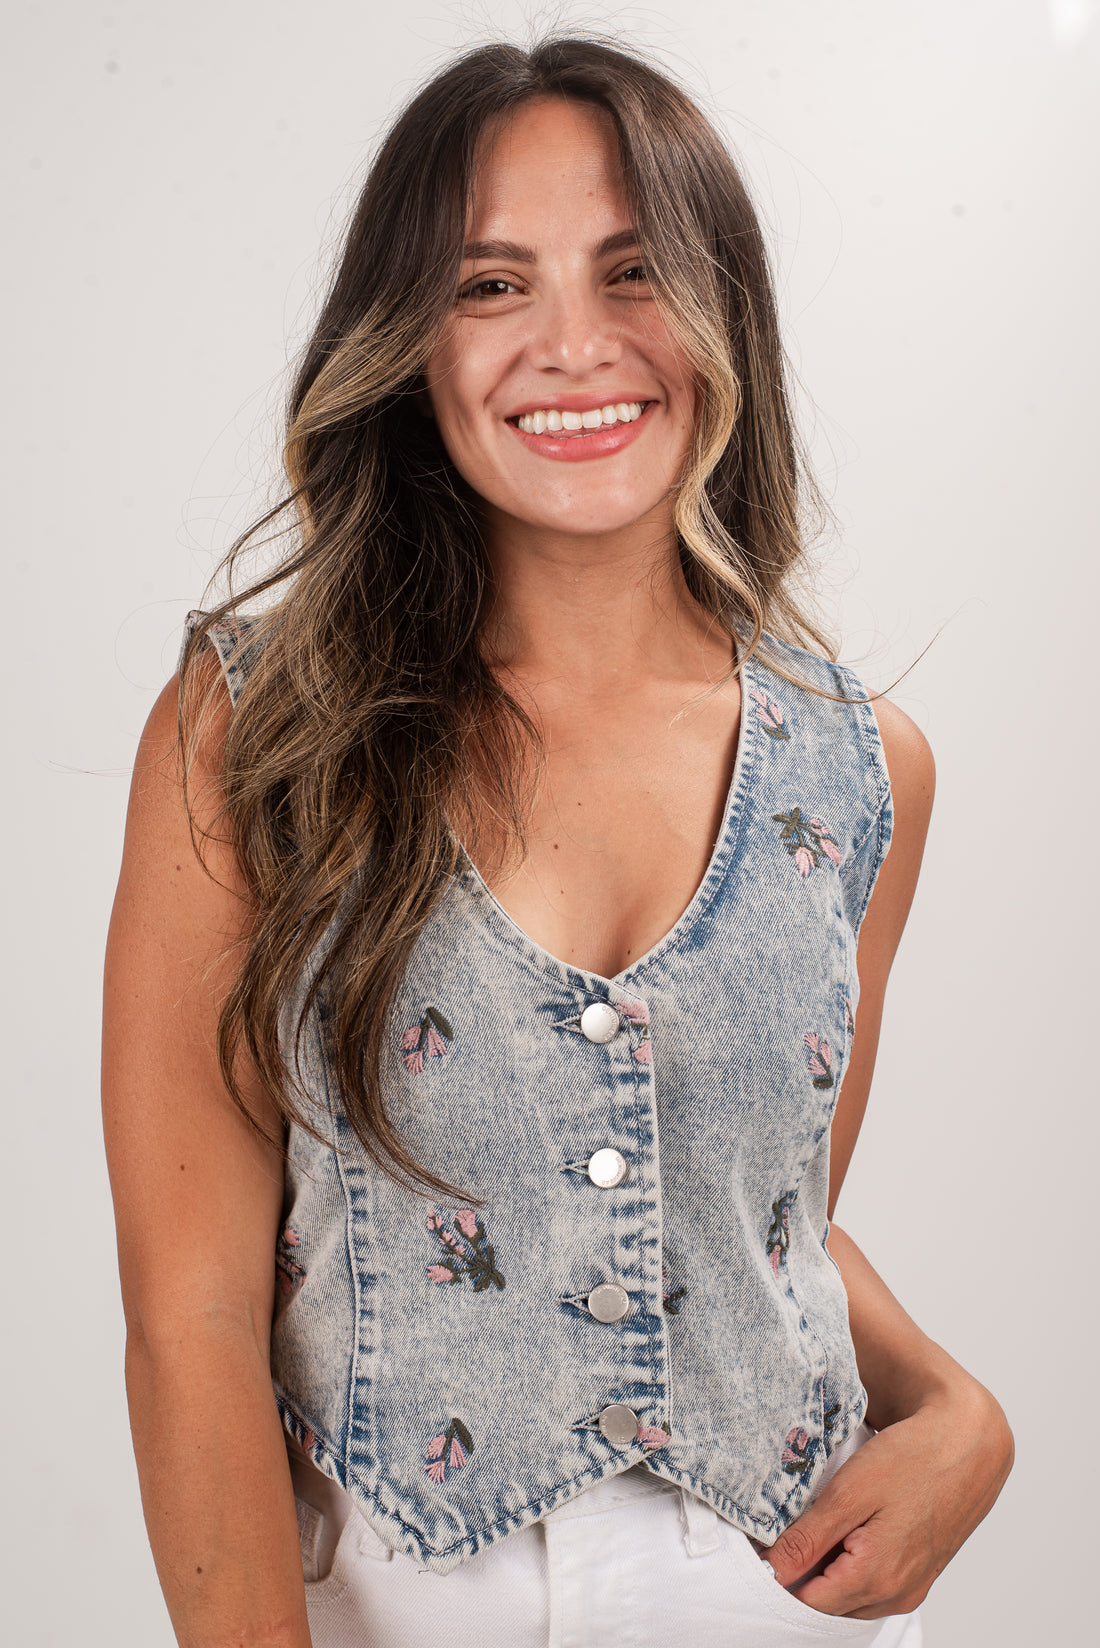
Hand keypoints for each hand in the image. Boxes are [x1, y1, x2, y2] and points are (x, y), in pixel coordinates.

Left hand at [766, 1383, 1012, 1618]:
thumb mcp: (850, 1491)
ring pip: (848, 1597)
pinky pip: (871, 1587)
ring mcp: (910, 1588)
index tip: (766, 1540)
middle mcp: (896, 1594)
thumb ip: (808, 1539)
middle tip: (795, 1523)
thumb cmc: (914, 1458)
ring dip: (828, 1569)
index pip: (804, 1603)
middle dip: (803, 1571)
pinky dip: (851, 1565)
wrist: (970, 1442)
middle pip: (826, 1603)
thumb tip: (770, 1571)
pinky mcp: (918, 1576)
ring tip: (826, 1520)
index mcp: (875, 1578)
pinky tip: (850, 1528)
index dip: (779, 1573)